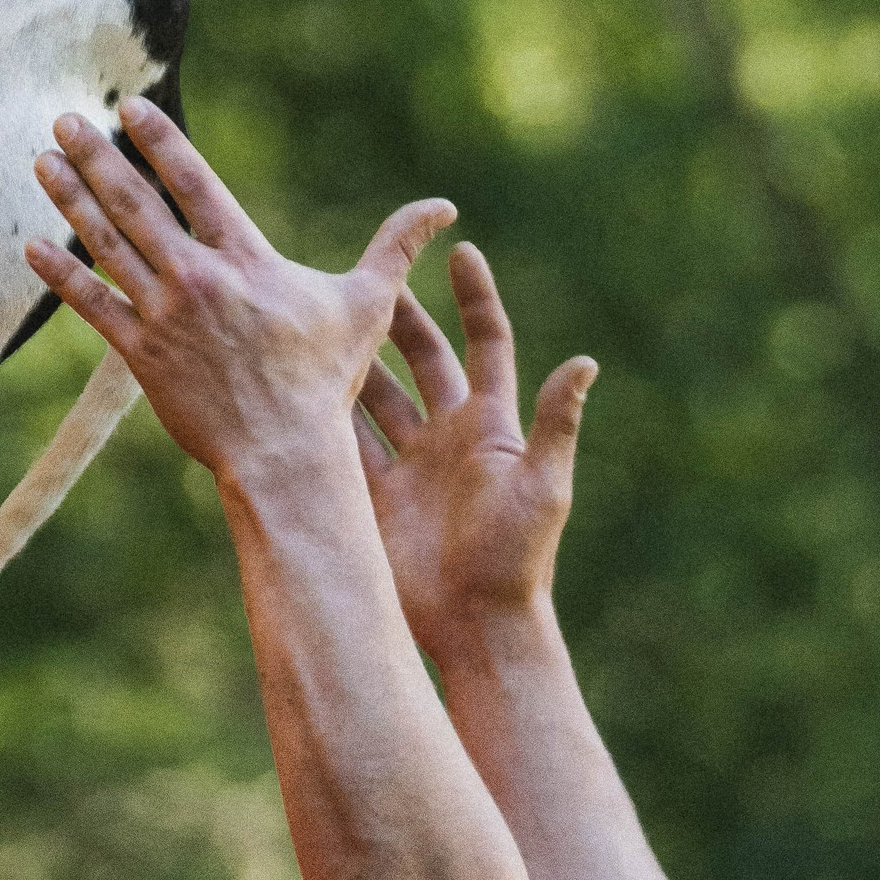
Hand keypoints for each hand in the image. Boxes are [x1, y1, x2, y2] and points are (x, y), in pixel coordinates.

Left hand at [29, 101, 453, 488]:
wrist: (288, 455)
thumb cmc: (328, 381)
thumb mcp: (366, 305)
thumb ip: (396, 247)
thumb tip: (445, 207)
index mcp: (246, 258)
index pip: (194, 183)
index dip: (158, 142)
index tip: (126, 108)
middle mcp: (198, 278)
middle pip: (136, 204)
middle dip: (96, 157)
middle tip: (63, 119)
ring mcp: (165, 317)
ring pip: (108, 246)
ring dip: (71, 200)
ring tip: (41, 162)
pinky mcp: (143, 356)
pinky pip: (93, 307)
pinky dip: (61, 275)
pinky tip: (31, 246)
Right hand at [355, 244, 594, 659]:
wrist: (477, 630)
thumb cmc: (518, 558)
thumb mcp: (542, 486)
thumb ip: (556, 424)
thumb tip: (586, 361)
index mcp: (489, 426)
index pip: (484, 345)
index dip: (474, 298)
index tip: (458, 249)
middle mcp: (446, 437)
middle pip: (419, 360)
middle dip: (395, 317)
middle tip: (366, 275)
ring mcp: (407, 466)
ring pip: (372, 396)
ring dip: (352, 361)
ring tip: (320, 319)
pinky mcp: (371, 498)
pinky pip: (342, 448)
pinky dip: (321, 421)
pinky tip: (293, 390)